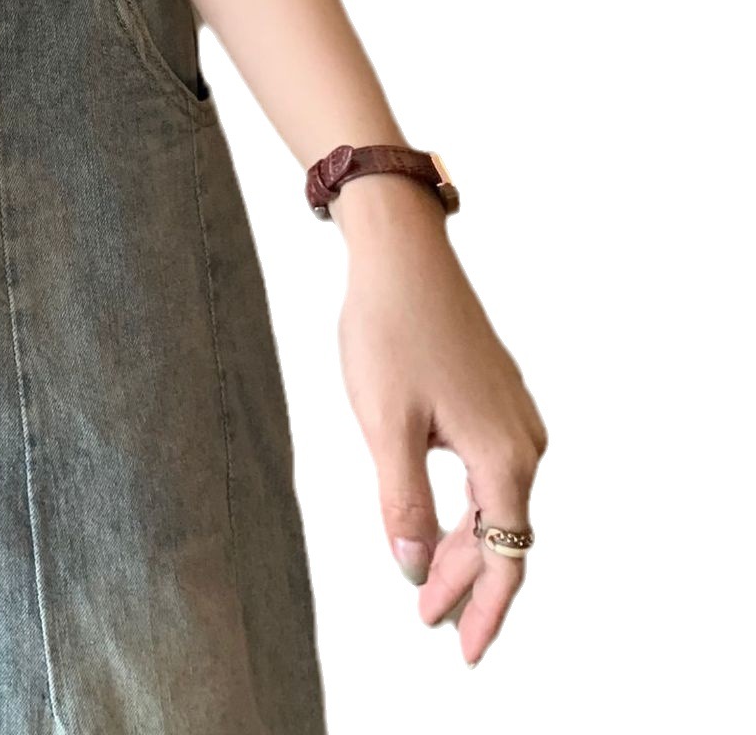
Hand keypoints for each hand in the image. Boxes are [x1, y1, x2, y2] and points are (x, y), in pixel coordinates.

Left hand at [333, 178, 548, 666]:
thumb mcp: (384, 424)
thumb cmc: (389, 331)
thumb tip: (409, 565)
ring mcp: (514, 417)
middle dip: (466, 583)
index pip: (503, 558)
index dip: (481, 610)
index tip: (460, 651)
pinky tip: (436, 520)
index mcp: (503, 456)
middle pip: (502, 536)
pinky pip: (489, 472)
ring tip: (423, 580)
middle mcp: (523, 441)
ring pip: (495, 504)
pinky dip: (464, 506)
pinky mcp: (496, 397)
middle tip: (426, 620)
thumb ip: (400, 501)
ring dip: (462, 545)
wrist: (402, 255)